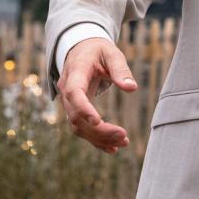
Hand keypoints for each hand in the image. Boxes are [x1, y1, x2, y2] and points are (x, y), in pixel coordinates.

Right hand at [58, 37, 134, 153]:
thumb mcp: (111, 53)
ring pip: (78, 127)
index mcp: (75, 72)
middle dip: (99, 130)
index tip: (98, 121)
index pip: (74, 93)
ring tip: (123, 142)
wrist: (81, 50)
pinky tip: (113, 148)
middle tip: (123, 136)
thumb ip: (120, 69)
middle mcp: (67, 89)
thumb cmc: (98, 50)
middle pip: (76, 116)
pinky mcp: (75, 110)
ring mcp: (68, 102)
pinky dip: (96, 140)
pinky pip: (82, 129)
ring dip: (99, 138)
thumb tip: (131, 88)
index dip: (83, 108)